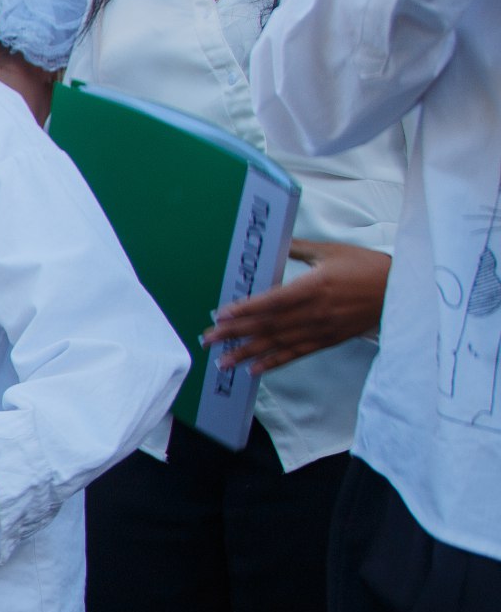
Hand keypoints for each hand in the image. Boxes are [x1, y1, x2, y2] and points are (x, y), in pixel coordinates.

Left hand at [204, 239, 389, 372]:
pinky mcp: (329, 340)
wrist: (403, 291)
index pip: (270, 301)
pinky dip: (274, 363)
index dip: (243, 310)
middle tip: (207, 340)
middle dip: (234, 334)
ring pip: (277, 344)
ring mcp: (321, 329)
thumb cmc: (367, 266)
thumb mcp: (332, 251)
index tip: (220, 315)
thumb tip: (275, 241)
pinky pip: (296, 354)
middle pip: (267, 325)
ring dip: (247, 353)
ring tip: (222, 362)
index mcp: (313, 287)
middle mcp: (314, 312)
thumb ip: (298, 248)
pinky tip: (253, 370)